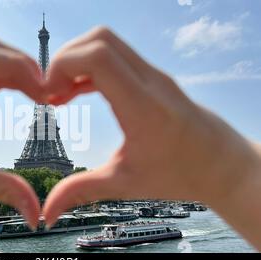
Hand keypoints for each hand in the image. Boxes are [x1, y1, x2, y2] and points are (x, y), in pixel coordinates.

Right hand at [42, 27, 260, 229]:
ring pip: (106, 41)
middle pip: (100, 39)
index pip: (98, 58)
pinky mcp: (151, 75)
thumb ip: (82, 191)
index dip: (63, 66)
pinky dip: (89, 66)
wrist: (220, 162)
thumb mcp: (125, 183)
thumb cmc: (179, 174)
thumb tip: (47, 212)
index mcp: (143, 107)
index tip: (48, 95)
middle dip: (64, 59)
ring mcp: (153, 74)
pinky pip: (114, 55)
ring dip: (76, 60)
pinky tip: (77, 92)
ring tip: (60, 94)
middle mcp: (150, 82)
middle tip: (50, 92)